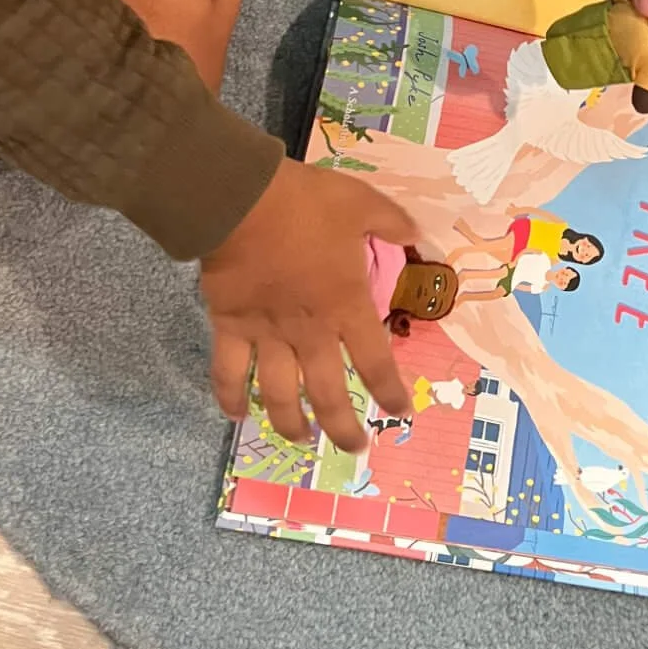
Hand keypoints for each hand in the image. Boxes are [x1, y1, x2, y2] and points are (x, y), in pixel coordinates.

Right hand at [201, 158, 416, 451]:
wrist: (241, 199)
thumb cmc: (306, 203)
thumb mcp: (362, 203)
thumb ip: (392, 223)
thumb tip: (418, 236)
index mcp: (346, 305)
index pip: (375, 361)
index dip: (390, 391)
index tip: (400, 411)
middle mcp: (310, 331)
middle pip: (329, 394)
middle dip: (344, 428)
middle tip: (355, 449)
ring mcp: (267, 335)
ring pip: (280, 395)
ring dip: (291, 424)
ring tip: (302, 441)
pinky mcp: (230, 328)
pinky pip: (228, 373)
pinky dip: (230, 397)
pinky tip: (236, 416)